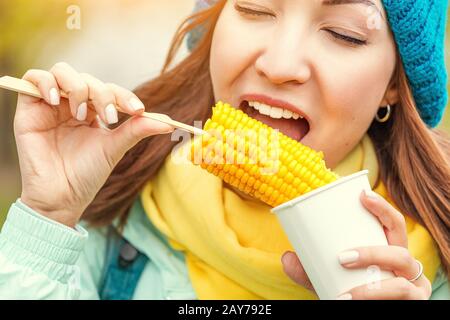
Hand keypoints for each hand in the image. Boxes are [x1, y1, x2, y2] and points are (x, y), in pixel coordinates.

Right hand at [15, 62, 173, 227]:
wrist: (61, 197)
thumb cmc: (87, 174)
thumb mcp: (115, 148)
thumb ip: (137, 130)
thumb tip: (170, 122)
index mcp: (93, 112)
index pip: (109, 90)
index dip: (123, 95)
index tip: (138, 110)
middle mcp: (72, 105)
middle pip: (87, 79)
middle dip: (102, 94)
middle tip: (109, 118)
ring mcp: (50, 105)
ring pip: (62, 72)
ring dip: (77, 88)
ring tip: (81, 115)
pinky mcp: (29, 108)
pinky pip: (33, 78)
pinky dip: (46, 83)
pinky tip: (57, 101)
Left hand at [281, 190, 431, 299]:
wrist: (361, 312)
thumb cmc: (352, 290)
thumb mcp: (329, 278)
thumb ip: (308, 270)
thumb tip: (286, 257)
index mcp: (390, 248)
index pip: (393, 223)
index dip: (382, 207)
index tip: (362, 195)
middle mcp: (406, 267)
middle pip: (400, 253)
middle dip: (373, 254)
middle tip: (342, 258)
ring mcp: (414, 288)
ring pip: (402, 284)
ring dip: (373, 290)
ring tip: (346, 296)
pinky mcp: (414, 304)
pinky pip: (402, 301)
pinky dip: (375, 302)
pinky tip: (353, 303)